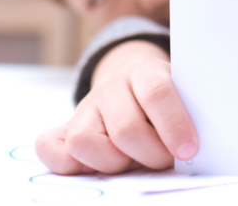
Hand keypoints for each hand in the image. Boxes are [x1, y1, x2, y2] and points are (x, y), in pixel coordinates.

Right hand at [35, 39, 198, 173]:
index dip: (173, 125)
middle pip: (125, 129)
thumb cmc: (166, 102)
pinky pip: (48, 146)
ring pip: (85, 141)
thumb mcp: (184, 97)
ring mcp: (85, 107)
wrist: (134, 83)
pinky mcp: (65, 128)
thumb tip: (189, 148)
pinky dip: (67, 164)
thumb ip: (188, 115)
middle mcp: (110, 86)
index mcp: (144, 70)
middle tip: (165, 160)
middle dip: (151, 155)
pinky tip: (94, 168)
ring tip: (133, 163)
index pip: (157, 92)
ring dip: (114, 163)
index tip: (188, 150)